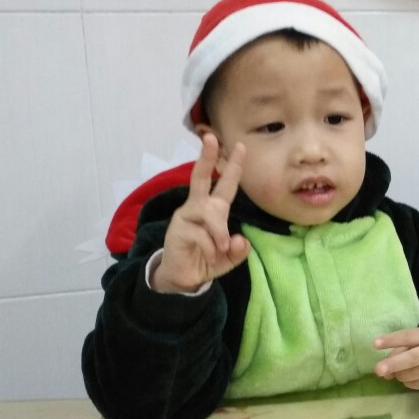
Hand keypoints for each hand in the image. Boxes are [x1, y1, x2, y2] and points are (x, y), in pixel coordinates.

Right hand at [152, 134, 250, 292]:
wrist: (183, 280)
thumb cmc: (206, 261)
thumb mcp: (229, 257)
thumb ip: (239, 250)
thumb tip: (240, 240)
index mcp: (213, 209)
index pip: (225, 185)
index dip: (233, 166)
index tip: (240, 146)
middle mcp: (198, 207)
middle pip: (200, 177)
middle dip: (206, 157)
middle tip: (210, 138)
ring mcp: (185, 216)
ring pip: (208, 213)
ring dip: (220, 233)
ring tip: (222, 249)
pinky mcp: (177, 229)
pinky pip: (202, 235)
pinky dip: (210, 249)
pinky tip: (209, 258)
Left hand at [373, 327, 418, 391]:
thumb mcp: (416, 339)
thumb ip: (398, 350)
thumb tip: (383, 373)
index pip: (407, 337)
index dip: (391, 341)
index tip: (375, 344)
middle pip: (411, 359)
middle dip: (393, 365)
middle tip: (378, 370)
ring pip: (409, 375)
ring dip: (398, 374)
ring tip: (402, 368)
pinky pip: (413, 385)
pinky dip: (407, 381)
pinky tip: (412, 374)